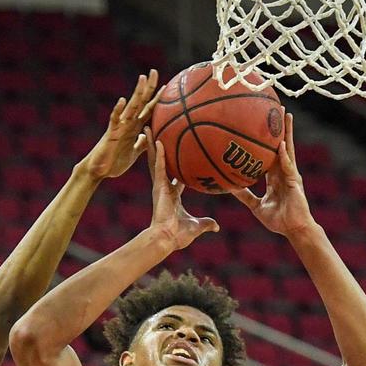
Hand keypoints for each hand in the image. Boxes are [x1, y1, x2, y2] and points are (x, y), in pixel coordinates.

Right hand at [80, 70, 162, 179]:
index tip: (166, 86)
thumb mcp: (134, 152)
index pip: (148, 109)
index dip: (157, 98)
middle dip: (148, 87)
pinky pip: (115, 120)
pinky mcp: (111, 133)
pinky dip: (118, 110)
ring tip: (142, 78)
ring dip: (137, 93)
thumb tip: (150, 136)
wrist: (99, 171)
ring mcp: (119, 127)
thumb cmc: (115, 162)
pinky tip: (122, 101)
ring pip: (131, 107)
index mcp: (134, 128)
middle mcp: (128, 123)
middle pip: (141, 102)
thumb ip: (142, 143)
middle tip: (154, 71)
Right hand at [145, 127, 218, 249]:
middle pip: (161, 162)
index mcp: (173, 194)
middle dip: (159, 148)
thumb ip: (206, 224)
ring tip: (149, 127)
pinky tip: (156, 139)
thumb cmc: (179, 235)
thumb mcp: (197, 226)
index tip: (180, 154)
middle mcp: (164, 187)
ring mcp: (159, 185)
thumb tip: (217, 227)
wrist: (167, 238)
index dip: (178, 165)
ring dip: (152, 144)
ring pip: (155, 160)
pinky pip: (158, 166)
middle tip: (158, 132)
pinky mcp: (158, 186)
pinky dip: (157, 153)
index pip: (176, 176)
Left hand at [230, 112, 317, 237]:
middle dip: (280, 127)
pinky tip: (280, 144)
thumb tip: (228, 188)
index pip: (270, 154)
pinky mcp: (295, 182)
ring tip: (285, 114)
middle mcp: (284, 172)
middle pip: (282, 145)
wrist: (293, 230)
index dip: (267, 140)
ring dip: (286, 132)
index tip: (261, 124)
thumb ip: (244, 196)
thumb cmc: (278, 220)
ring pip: (288, 149)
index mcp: (275, 177)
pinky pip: (288, 166)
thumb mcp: (256, 206)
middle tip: (276, 107)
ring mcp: (291, 175)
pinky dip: (284, 155)